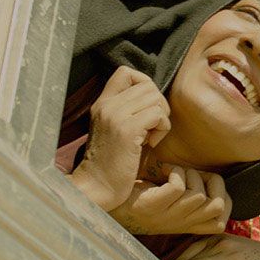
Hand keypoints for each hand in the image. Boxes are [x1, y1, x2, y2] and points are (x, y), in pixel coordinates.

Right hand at [70, 66, 169, 209]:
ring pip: (155, 98)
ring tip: (150, 137)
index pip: (126, 72)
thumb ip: (127, 111)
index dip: (144, 84)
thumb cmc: (112, 164)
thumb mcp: (114, 129)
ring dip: (161, 118)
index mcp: (102, 103)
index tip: (146, 108)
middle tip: (151, 128)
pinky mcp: (127, 131)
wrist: (96, 188)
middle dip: (158, 105)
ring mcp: (116, 116)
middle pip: (148, 85)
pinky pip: (158, 115)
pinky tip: (150, 144)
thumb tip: (154, 97)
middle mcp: (107, 105)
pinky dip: (162, 129)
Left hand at [109, 166, 232, 234]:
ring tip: (174, 171)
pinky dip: (174, 171)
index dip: (224, 199)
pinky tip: (162, 169)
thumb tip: (213, 178)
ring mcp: (166, 217)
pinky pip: (178, 187)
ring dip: (190, 174)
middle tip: (194, 174)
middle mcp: (179, 224)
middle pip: (216, 206)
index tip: (207, 184)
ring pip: (199, 195)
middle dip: (212, 183)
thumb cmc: (140, 196)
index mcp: (186, 225)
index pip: (221, 222)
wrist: (107, 203)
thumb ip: (190, 197)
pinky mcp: (152, 206)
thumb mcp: (171, 203)